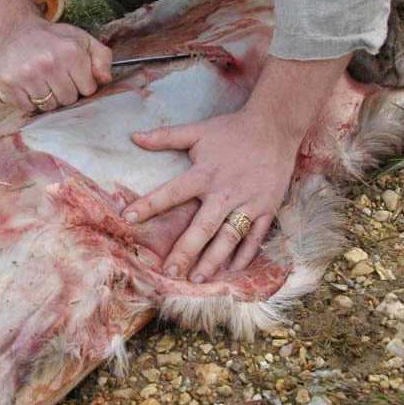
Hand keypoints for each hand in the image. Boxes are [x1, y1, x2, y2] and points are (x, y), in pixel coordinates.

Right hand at [0, 19, 112, 113]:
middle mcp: (48, 62)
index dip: (82, 83)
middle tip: (56, 77)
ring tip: (42, 80)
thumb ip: (102, 58)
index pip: (88, 89)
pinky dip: (29, 101)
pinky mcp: (9, 82)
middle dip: (65, 91)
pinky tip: (29, 84)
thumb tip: (105, 80)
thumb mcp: (83, 40)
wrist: (17, 30)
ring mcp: (27, 73)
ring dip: (47, 97)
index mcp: (70, 52)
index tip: (72, 74)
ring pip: (48, 106)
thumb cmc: (54, 38)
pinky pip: (27, 107)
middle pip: (68, 100)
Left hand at [122, 106, 299, 278]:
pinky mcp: (267, 207)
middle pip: (203, 226)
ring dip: (214, 259)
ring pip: (229, 237)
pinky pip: (256, 236)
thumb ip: (166, 136)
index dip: (150, 205)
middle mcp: (225, 191)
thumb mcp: (198, 130)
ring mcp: (248, 202)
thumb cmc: (232, 130)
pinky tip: (233, 270)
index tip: (128, 218)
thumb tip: (134, 137)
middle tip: (170, 271)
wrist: (275, 126)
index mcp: (205, 173)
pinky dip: (246, 254)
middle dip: (186, 249)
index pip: (172, 192)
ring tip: (198, 278)